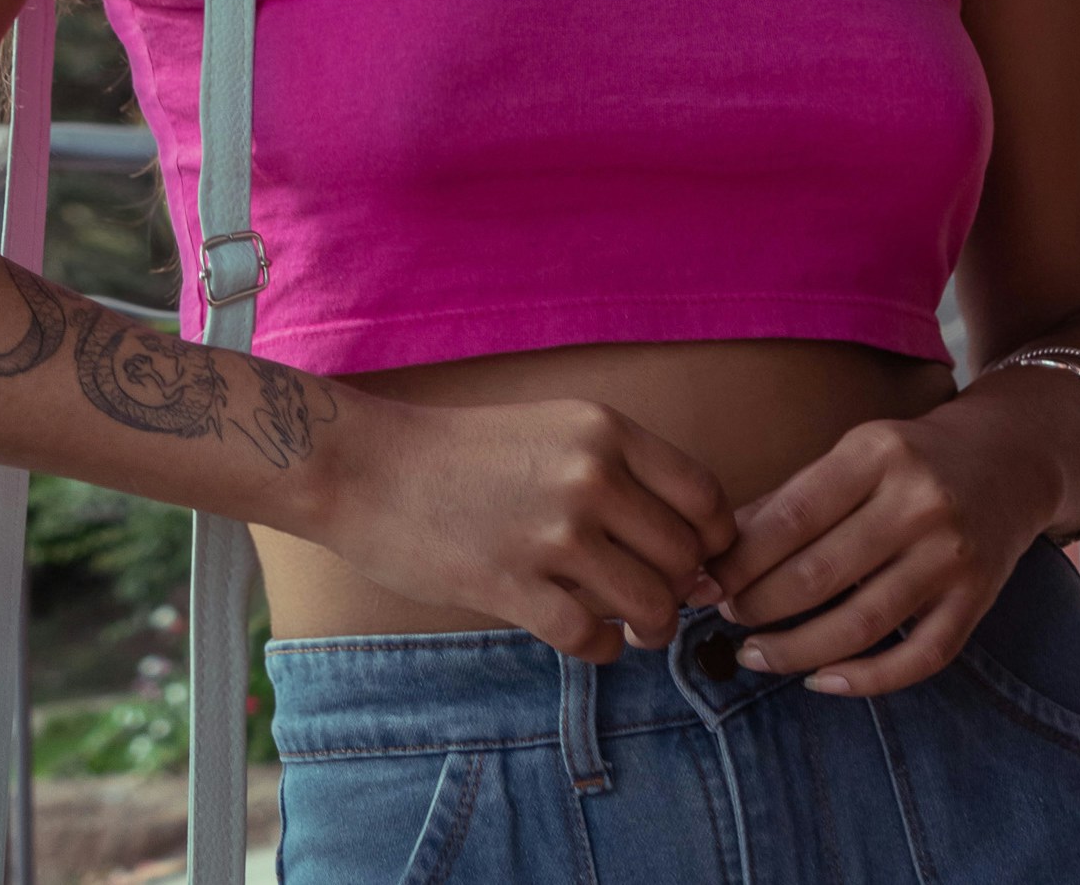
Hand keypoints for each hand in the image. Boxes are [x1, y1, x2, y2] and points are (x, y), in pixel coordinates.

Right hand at [312, 393, 735, 663]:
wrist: (368, 466)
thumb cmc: (464, 452)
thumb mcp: (553, 431)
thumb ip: (622, 479)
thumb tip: (694, 558)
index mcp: (603, 430)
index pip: (705, 497)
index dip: (712, 540)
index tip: (693, 560)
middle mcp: (588, 476)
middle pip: (684, 559)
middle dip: (679, 590)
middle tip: (655, 600)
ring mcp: (552, 533)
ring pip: (650, 606)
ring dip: (648, 628)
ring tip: (628, 625)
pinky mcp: (512, 586)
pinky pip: (592, 640)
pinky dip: (600, 649)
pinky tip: (584, 637)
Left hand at [696, 394, 1059, 697]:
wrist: (1010, 460)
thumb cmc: (911, 457)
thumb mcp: (853, 453)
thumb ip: (792, 498)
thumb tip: (720, 548)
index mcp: (878, 452)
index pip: (793, 516)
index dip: (742, 558)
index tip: (707, 579)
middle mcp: (920, 502)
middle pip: (821, 573)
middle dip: (759, 604)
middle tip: (726, 616)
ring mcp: (953, 556)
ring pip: (863, 623)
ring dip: (796, 649)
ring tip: (754, 654)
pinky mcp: (978, 601)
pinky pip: (919, 657)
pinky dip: (865, 679)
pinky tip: (820, 680)